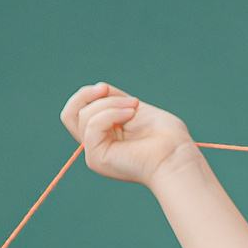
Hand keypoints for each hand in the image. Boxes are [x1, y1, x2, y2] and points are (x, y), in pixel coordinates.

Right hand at [62, 83, 197, 188]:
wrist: (177, 156)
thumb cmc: (167, 137)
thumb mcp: (135, 108)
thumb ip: (115, 101)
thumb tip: (99, 89)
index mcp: (107, 136)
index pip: (81, 111)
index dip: (89, 95)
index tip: (107, 88)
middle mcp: (98, 146)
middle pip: (70, 114)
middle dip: (85, 95)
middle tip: (106, 89)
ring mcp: (95, 154)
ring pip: (83, 116)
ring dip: (109, 104)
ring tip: (133, 107)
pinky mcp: (97, 159)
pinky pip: (92, 125)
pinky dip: (110, 113)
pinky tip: (130, 115)